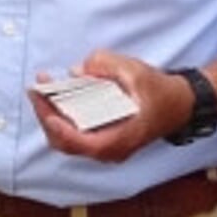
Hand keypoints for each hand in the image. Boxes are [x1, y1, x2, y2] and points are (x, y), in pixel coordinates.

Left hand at [27, 50, 194, 164]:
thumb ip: (106, 65)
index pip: (82, 143)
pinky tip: (56, 94)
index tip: (46, 105)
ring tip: (42, 88)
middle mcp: (110, 150)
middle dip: (47, 115)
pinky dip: (61, 115)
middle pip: (67, 142)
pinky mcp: (101, 138)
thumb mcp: (136, 71)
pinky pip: (74, 133)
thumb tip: (77, 70)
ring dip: (51, 114)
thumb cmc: (160, 92)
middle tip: (36, 89)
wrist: (180, 104)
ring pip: (67, 139)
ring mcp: (105, 147)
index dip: (59, 126)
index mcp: (121, 139)